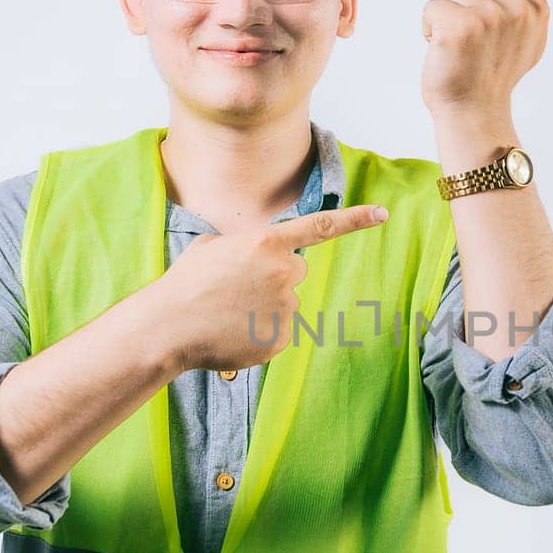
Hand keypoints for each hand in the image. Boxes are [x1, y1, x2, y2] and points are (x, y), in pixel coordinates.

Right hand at [144, 204, 388, 373]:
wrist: (168, 326)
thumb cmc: (185, 283)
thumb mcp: (212, 247)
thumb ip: (245, 246)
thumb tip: (252, 258)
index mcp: (267, 244)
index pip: (321, 227)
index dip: (356, 219)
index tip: (383, 213)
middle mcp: (283, 273)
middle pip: (295, 271)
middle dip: (275, 277)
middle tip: (238, 287)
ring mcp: (285, 308)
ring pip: (286, 304)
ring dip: (264, 306)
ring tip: (228, 311)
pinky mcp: (281, 339)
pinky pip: (279, 331)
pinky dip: (260, 332)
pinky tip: (233, 331)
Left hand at [421, 0, 548, 116]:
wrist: (475, 111)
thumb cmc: (495, 75)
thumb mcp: (525, 38)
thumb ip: (526, 2)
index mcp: (535, 8)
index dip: (483, 6)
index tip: (490, 37)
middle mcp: (515, 9)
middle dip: (463, 7)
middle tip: (472, 42)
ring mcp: (488, 16)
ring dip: (445, 17)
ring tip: (458, 46)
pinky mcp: (459, 26)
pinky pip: (431, 8)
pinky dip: (429, 30)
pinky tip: (444, 51)